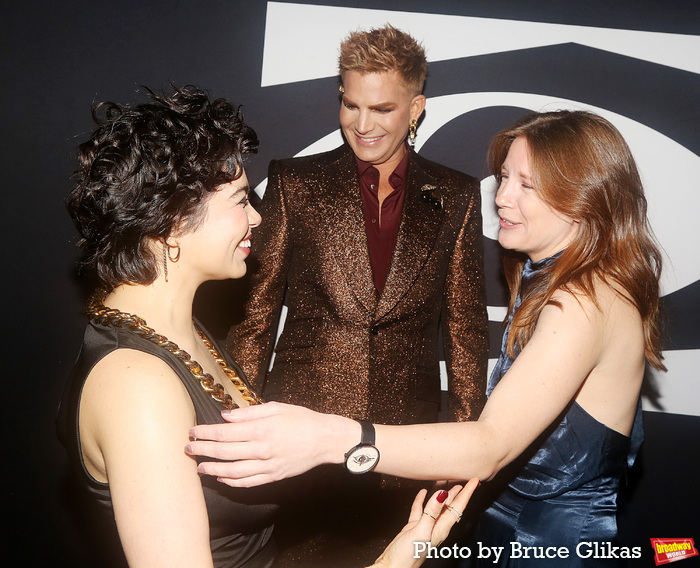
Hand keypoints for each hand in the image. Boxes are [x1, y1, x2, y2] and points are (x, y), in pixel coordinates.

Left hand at [185, 402, 356, 486]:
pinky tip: (222, 479)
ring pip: (232, 471)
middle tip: (188, 449)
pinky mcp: (273, 476)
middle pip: (224, 452)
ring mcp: (267, 465)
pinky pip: (248, 483)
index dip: (205, 433)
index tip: (193, 431)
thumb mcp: (276, 407)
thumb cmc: (302, 419)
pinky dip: (232, 482)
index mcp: (261, 429)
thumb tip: (226, 415)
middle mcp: (261, 449)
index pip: (224, 433)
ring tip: (199, 467)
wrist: (325, 439)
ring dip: (213, 469)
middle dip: (202, 451)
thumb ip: (249, 412)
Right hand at [370, 479, 478, 567]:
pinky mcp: (414, 527)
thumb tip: (442, 495)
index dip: (467, 493)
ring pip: (436, 505)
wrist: (394, 567)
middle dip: (458, 492)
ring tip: (445, 480)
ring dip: (441, 493)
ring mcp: (425, 526)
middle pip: (450, 506)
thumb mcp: (422, 531)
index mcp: (442, 528)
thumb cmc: (408, 556)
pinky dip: (422, 500)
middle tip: (464, 478)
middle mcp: (436, 526)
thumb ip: (431, 513)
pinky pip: (420, 510)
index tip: (475, 480)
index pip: (458, 507)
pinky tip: (423, 492)